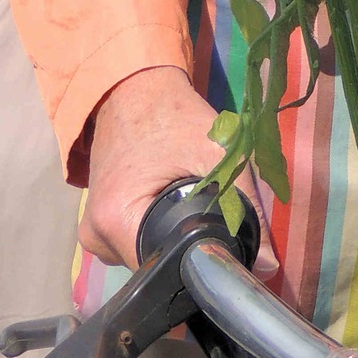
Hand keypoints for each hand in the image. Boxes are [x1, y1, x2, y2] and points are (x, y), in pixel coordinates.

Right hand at [81, 65, 267, 270]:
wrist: (133, 85)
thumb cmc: (174, 116)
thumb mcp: (217, 154)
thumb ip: (245, 207)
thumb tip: (266, 265)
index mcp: (114, 223)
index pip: (159, 272)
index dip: (193, 268)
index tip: (219, 259)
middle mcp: (94, 236)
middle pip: (150, 267)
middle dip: (183, 253)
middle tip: (212, 226)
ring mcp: (91, 231)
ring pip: (141, 255)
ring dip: (168, 240)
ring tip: (191, 212)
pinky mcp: (97, 220)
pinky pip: (131, 241)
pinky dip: (153, 229)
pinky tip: (170, 208)